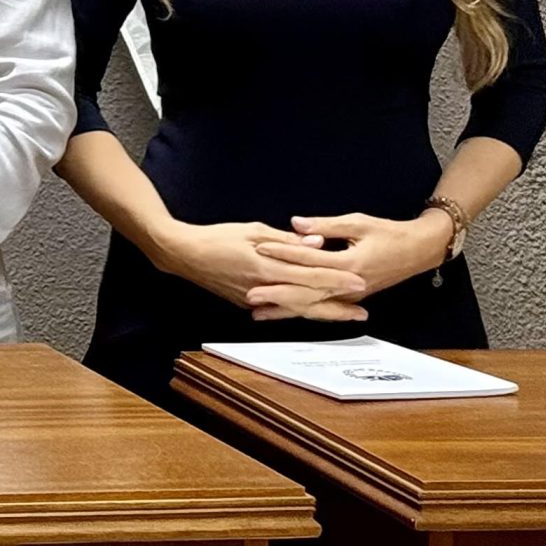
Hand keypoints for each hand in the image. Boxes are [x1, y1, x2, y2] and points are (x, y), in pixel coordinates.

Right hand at [155, 218, 367, 322]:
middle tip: (362, 311)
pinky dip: (300, 311)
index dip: (337, 279)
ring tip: (346, 316)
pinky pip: (280, 309)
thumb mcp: (252, 230)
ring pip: (296, 309)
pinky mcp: (246, 303)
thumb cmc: (215, 237)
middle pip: (308, 300)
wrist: (183, 254)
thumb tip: (317, 243)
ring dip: (323, 313)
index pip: (310, 275)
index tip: (360, 281)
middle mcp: (263, 288)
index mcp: (266, 267)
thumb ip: (286, 240)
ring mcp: (254, 299)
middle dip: (337, 305)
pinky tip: (313, 313)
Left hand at [254, 211, 451, 308]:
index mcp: (350, 264)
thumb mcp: (359, 223)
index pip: (309, 260)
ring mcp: (351, 294)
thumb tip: (297, 224)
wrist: (420, 250)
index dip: (282, 254)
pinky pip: (322, 306)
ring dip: (285, 309)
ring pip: (313, 305)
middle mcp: (350, 284)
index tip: (259, 251)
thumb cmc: (390, 234)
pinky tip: (282, 312)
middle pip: (307, 291)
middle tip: (249, 295)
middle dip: (276, 294)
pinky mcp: (351, 297)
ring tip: (258, 312)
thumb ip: (326, 226)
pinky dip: (301, 310)